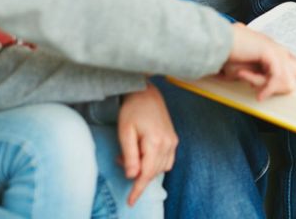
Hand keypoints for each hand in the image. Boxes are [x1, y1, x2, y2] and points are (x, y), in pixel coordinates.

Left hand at [117, 82, 177, 205]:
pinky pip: (167, 160)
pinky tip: (143, 154)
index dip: (138, 189)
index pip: (147, 173)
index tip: (131, 201)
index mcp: (156, 142)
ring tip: (131, 154)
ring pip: (160, 168)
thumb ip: (130, 155)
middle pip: (153, 172)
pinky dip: (155, 163)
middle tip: (122, 161)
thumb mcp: (125, 131)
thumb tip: (132, 176)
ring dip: (146, 168)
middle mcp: (168, 143)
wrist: (147, 93)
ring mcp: (173, 141)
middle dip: (137, 174)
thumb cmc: (133, 109)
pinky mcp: (174, 139)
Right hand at [223, 23, 295, 99]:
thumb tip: (265, 93)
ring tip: (243, 73)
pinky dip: (262, 84)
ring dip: (261, 84)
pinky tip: (253, 85)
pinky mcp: (271, 53)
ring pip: (285, 82)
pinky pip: (275, 79)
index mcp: (275, 55)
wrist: (217, 42)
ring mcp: (277, 51)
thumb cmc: (228, 57)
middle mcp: (280, 52)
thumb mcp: (246, 75)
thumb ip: (259, 82)